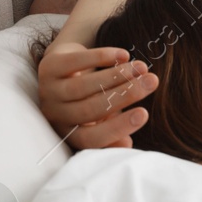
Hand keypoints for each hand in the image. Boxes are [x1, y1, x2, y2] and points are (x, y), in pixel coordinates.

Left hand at [37, 40, 157, 149]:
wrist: (65, 70)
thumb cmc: (89, 99)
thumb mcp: (103, 119)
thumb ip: (114, 133)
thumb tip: (126, 146)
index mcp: (70, 133)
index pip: (92, 138)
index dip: (118, 127)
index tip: (144, 113)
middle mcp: (55, 115)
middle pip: (91, 109)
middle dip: (126, 94)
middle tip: (152, 82)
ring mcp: (48, 91)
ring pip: (84, 86)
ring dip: (117, 75)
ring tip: (142, 68)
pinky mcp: (48, 67)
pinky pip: (76, 62)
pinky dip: (101, 57)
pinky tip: (123, 55)